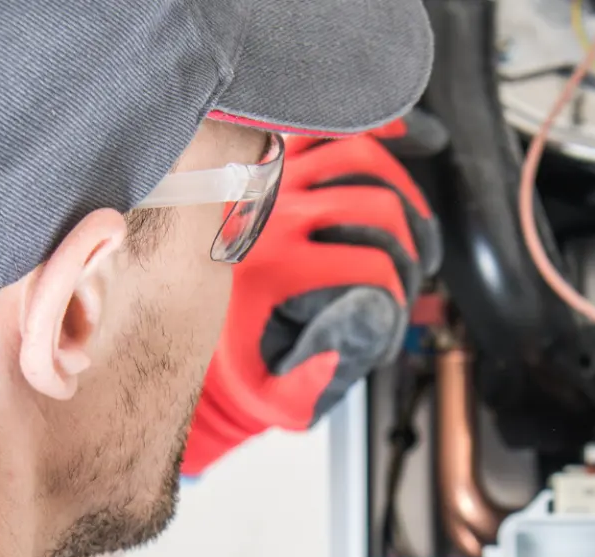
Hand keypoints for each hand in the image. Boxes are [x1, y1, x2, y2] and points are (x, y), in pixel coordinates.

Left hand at [182, 132, 439, 475]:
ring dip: (402, 190)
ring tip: (412, 226)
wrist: (182, 319)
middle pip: (376, 205)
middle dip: (409, 244)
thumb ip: (314, 382)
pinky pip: (326, 128)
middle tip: (412, 271)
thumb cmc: (235, 355)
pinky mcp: (272, 159)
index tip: (396, 308)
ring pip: (360, 156)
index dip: (399, 291)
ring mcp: (273, 178)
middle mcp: (272, 214)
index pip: (370, 264)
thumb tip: (366, 332)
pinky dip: (367, 129)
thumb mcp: (269, 391)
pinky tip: (396, 141)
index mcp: (274, 267)